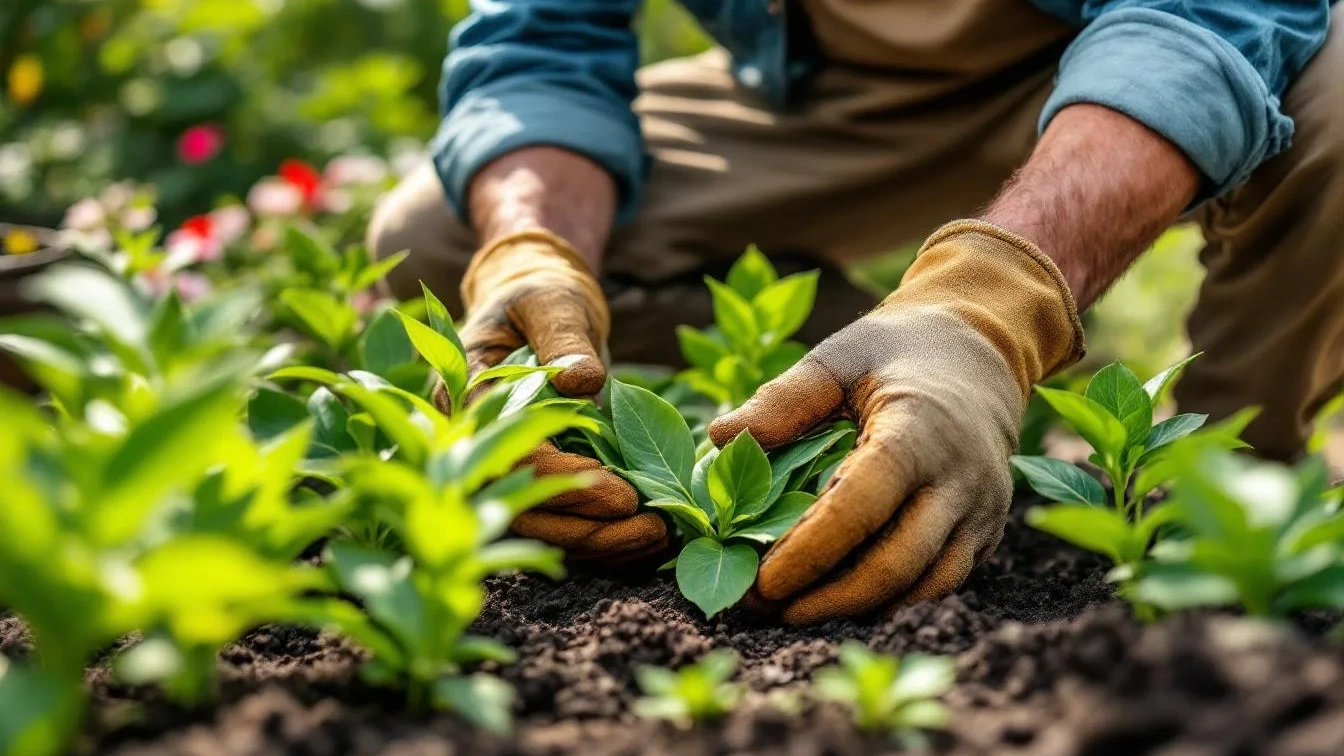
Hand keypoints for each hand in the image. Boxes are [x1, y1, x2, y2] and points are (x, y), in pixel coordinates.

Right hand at [441, 229, 666, 561]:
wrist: (536, 309)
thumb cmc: (541, 299)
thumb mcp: (552, 303)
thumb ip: (563, 338)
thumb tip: (583, 380)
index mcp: (468, 395)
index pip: (508, 455)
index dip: (562, 481)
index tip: (621, 493)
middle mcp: (475, 442)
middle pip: (521, 506)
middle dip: (586, 528)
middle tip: (651, 530)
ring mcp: (502, 465)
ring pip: (540, 524)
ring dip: (598, 542)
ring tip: (659, 538)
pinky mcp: (532, 477)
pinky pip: (559, 519)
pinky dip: (601, 535)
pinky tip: (648, 539)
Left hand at [709, 220, 1084, 623]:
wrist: (980, 350)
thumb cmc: (895, 352)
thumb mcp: (838, 356)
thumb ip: (784, 398)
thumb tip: (719, 436)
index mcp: (918, 432)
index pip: (861, 508)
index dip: (809, 553)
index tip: (761, 582)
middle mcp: (960, 479)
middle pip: (895, 564)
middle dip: (826, 599)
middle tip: (763, 609)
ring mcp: (980, 510)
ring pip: (923, 587)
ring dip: (857, 611)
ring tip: (793, 613)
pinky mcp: (985, 531)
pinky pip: (940, 583)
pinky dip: (891, 603)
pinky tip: (839, 603)